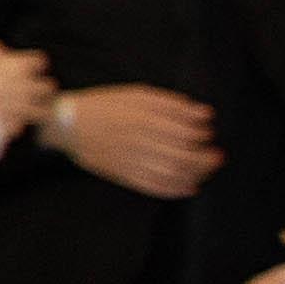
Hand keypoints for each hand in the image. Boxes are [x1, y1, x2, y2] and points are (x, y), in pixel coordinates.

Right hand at [53, 84, 223, 196]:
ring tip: (206, 170)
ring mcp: (129, 160)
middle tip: (216, 156)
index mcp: (143, 118)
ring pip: (171, 173)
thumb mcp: (137, 94)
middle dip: (205, 159)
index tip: (208, 134)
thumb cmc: (105, 105)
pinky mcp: (122, 175)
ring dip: (194, 175)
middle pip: (182, 156)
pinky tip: (188, 187)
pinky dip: (174, 189)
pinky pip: (153, 186)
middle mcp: (138, 141)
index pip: (185, 133)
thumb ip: (171, 103)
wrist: (67, 125)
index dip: (202, 135)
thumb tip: (204, 115)